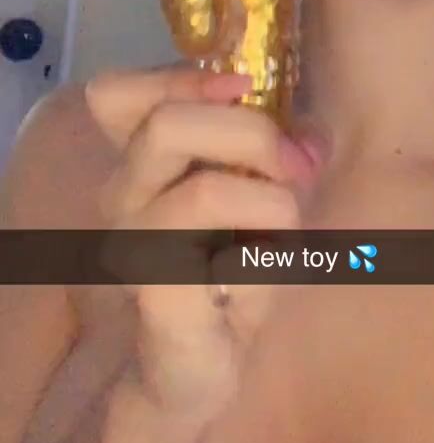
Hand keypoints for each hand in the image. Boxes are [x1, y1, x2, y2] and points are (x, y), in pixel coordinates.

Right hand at [84, 65, 327, 425]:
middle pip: (165, 125)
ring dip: (271, 199)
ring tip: (287, 226)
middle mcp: (125, 196)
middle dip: (251, 132)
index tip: (243, 86)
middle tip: (299, 164)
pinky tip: (270, 267)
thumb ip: (271, 148)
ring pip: (204, 190)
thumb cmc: (231, 270)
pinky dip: (267, 254)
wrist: (202, 365)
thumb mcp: (255, 191)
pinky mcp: (159, 295)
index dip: (178, 77)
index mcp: (141, 162)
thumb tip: (308, 137)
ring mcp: (136, 247)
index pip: (116, 95)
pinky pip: (227, 257)